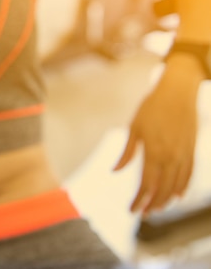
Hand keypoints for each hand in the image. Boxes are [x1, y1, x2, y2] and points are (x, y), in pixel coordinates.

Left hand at [113, 60, 199, 214]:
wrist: (178, 93)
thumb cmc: (152, 107)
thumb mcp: (134, 127)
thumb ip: (127, 152)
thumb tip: (115, 170)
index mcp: (154, 152)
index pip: (146, 184)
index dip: (139, 200)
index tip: (131, 210)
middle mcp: (171, 157)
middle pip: (162, 189)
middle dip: (151, 204)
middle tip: (142, 214)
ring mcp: (184, 155)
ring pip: (176, 185)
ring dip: (166, 199)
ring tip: (156, 209)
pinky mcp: (191, 150)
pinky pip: (189, 175)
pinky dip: (182, 187)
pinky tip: (176, 195)